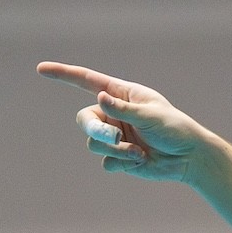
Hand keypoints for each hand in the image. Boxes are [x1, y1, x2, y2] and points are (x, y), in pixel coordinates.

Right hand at [37, 63, 208, 181]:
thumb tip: (99, 98)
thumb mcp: (151, 115)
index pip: (87, 82)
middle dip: (97, 130)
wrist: (190, 158)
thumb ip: (124, 109)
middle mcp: (114, 114)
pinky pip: (106, 162)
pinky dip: (122, 162)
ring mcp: (115, 136)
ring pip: (94, 143)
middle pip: (85, 120)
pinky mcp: (119, 157)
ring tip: (138, 153)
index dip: (64, 75)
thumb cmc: (176, 129)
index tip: (41, 70)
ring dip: (115, 149)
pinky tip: (141, 161)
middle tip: (116, 137)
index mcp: (122, 95)